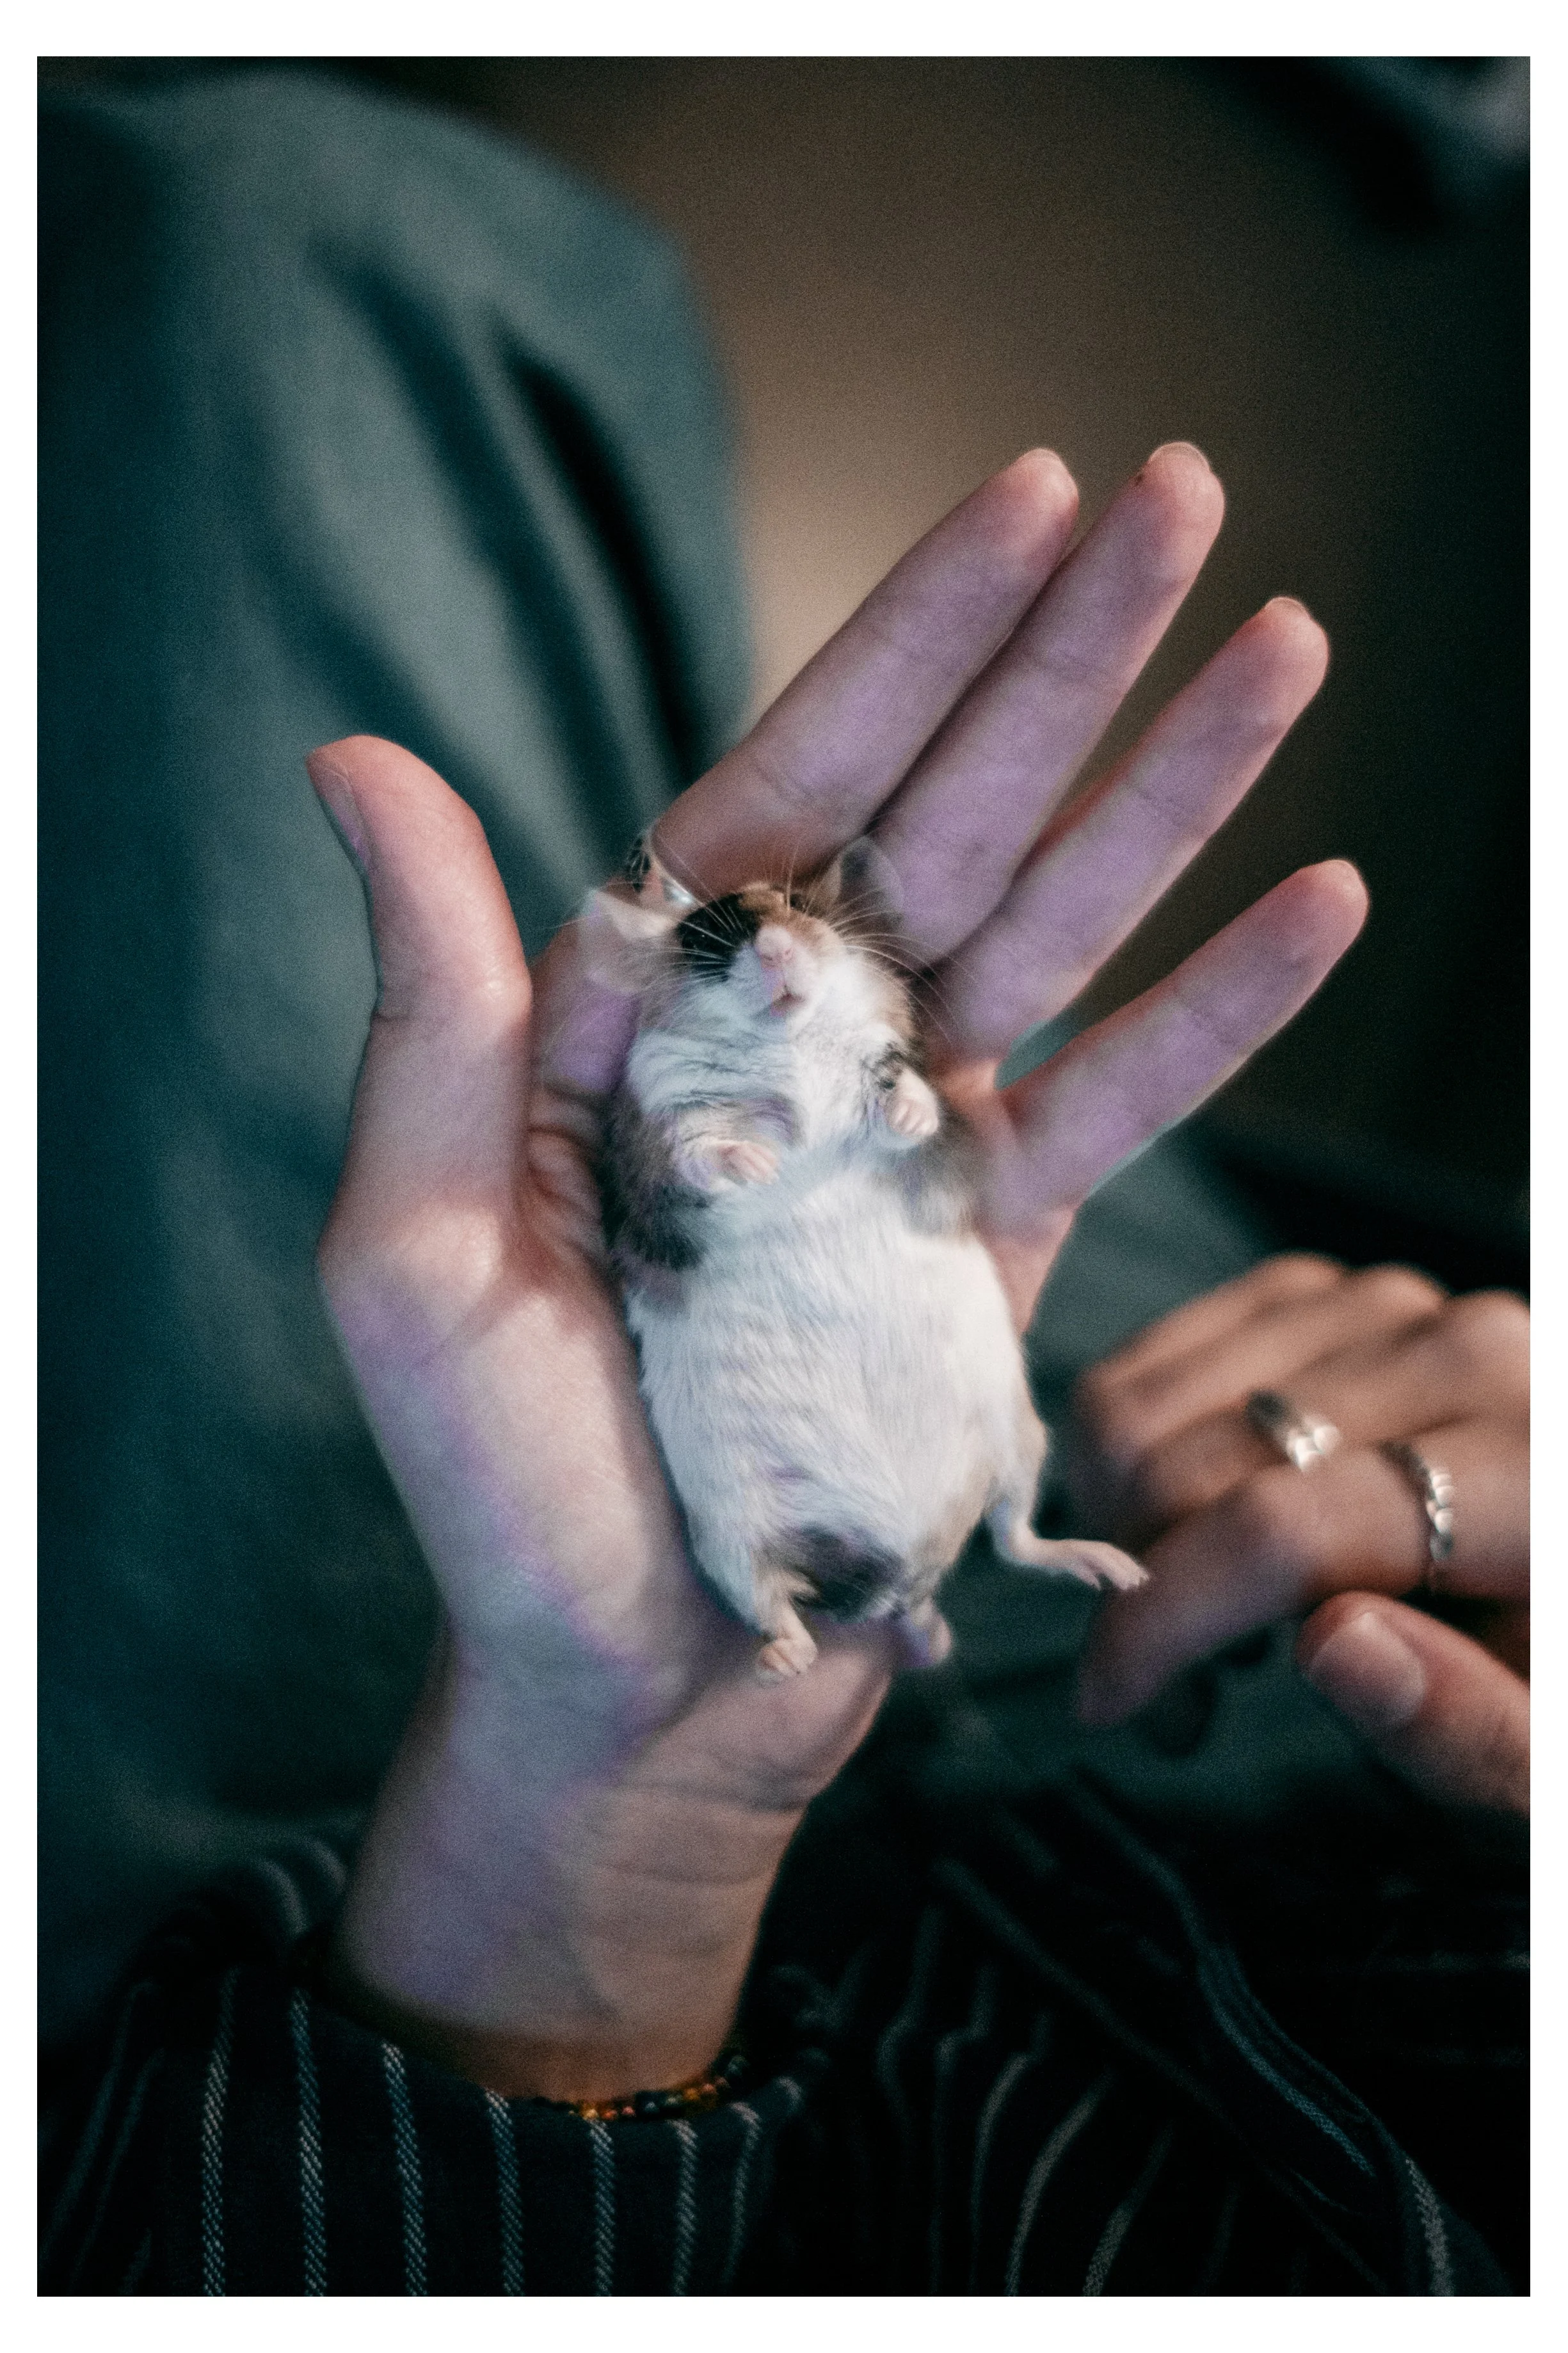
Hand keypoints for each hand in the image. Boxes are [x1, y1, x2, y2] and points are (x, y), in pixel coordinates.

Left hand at [309, 444, 1366, 2097]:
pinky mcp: (999, 1245)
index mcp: (656, 1014)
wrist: (634, 1684)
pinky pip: (1126, 1104)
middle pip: (957, 814)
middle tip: (1189, 495)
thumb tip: (360, 755)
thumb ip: (435, 1004)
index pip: (797, 782)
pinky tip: (1317, 902)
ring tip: (1285, 649)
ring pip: (1065, 925)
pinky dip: (1221, 1016)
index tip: (1024, 497)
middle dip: (1072, 657)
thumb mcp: (423, 1242)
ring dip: (1177, 790)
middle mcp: (795, 1047)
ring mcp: (910, 1137)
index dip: (915, 641)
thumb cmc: (499, 1484)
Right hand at [1070, 1256, 1528, 1813]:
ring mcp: (1386, 1309)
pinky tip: (1189, 1530)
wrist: (1564, 1539)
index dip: (1165, 1617)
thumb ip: (1468, 1724)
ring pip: (1150, 1403)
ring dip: (1126, 1526)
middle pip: (1199, 1462)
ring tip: (1194, 1619)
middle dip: (1140, 1593)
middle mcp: (1461, 1356)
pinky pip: (1158, 1361)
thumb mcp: (1548, 1755)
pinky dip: (1132, 1455)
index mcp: (1536, 1473)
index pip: (1290, 1525)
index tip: (1107, 1698)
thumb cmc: (1549, 1659)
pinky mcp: (1325, 1295)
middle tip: (1174, 1699)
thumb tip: (1334, 1642)